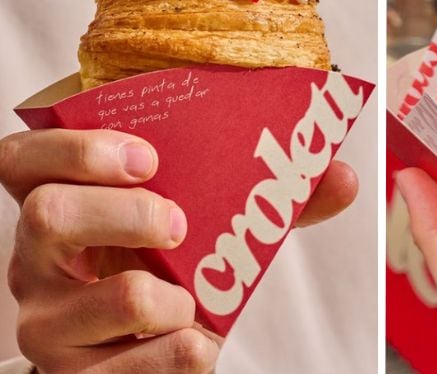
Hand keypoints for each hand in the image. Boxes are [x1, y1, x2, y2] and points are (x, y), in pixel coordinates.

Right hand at [0, 128, 357, 372]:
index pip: (24, 160)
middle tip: (180, 224)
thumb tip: (340, 176)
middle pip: (49, 214)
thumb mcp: (209, 225)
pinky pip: (133, 365)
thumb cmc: (172, 275)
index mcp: (62, 205)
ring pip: (112, 296)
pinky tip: (193, 340)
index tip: (146, 156)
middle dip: (129, 213)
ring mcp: (49, 322)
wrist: (146, 362)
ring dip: (176, 297)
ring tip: (192, 299)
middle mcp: (38, 261)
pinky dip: (184, 351)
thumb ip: (271, 196)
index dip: (75, 148)